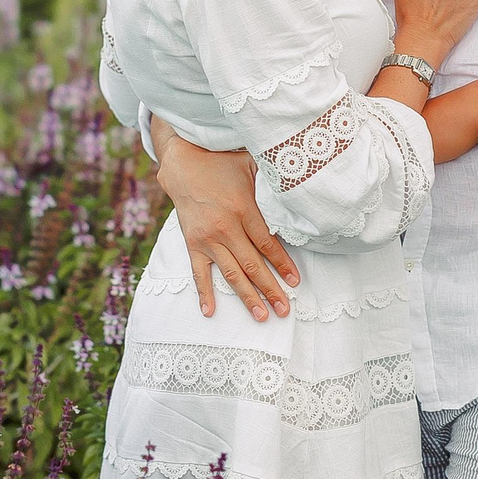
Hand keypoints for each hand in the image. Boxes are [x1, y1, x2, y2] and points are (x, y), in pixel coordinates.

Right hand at [154, 123, 296, 321]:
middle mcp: (225, 228)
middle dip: (270, 289)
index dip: (283, 264)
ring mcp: (207, 238)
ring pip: (231, 273)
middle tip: (284, 310)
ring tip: (262, 316)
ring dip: (247, 297)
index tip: (295, 281)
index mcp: (243, 209)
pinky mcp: (192, 243)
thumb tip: (295, 193)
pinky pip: (199, 272)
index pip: (267, 244)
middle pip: (252, 265)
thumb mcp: (250, 166)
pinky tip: (211, 311)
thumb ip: (270, 183)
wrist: (182, 162)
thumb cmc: (221, 163)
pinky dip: (204, 293)